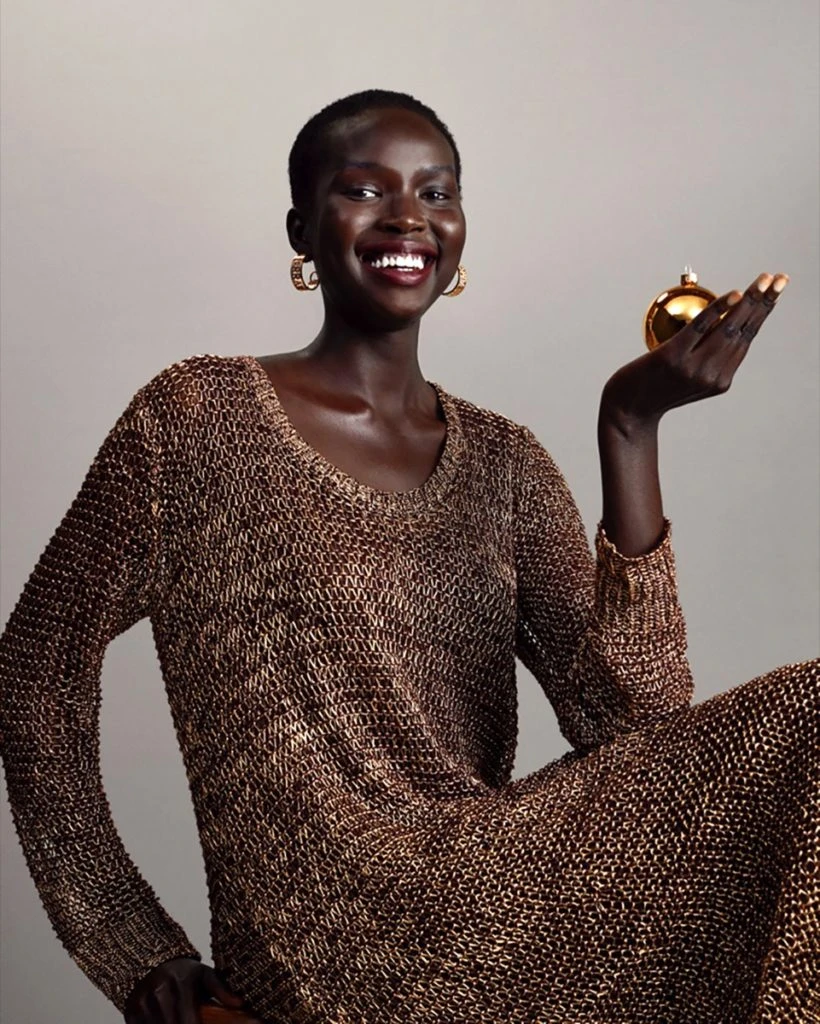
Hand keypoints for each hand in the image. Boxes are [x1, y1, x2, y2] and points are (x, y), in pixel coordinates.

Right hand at [123, 957, 262, 1023]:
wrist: (151, 960)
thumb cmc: (182, 972)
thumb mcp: (204, 975)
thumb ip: (221, 990)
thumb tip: (239, 1004)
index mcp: (181, 984)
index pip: (189, 1022)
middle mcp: (159, 993)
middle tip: (188, 1021)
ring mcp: (142, 1003)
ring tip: (176, 1018)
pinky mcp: (130, 1012)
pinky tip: (163, 1020)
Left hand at [600, 271, 788, 431]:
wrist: (626, 411)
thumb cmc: (654, 390)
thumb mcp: (687, 379)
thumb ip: (707, 358)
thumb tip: (721, 322)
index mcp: (720, 381)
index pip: (746, 340)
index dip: (762, 314)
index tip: (776, 291)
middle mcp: (711, 375)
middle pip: (742, 332)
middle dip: (763, 302)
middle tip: (780, 278)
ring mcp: (692, 367)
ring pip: (727, 328)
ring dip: (748, 301)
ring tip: (763, 281)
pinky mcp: (672, 358)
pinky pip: (699, 328)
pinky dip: (718, 310)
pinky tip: (734, 294)